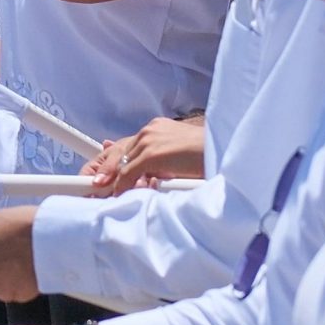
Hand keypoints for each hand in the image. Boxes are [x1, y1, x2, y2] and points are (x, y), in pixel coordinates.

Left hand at [84, 115, 205, 192]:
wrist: (226, 150)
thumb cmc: (209, 157)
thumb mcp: (180, 158)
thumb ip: (161, 163)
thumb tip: (150, 178)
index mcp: (157, 128)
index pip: (128, 146)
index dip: (114, 163)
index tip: (103, 176)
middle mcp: (150, 131)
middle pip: (119, 154)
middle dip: (109, 172)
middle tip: (98, 186)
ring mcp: (150, 140)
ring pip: (122, 164)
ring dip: (114, 181)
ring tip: (106, 194)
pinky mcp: (153, 154)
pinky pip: (128, 174)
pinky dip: (121, 186)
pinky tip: (118, 195)